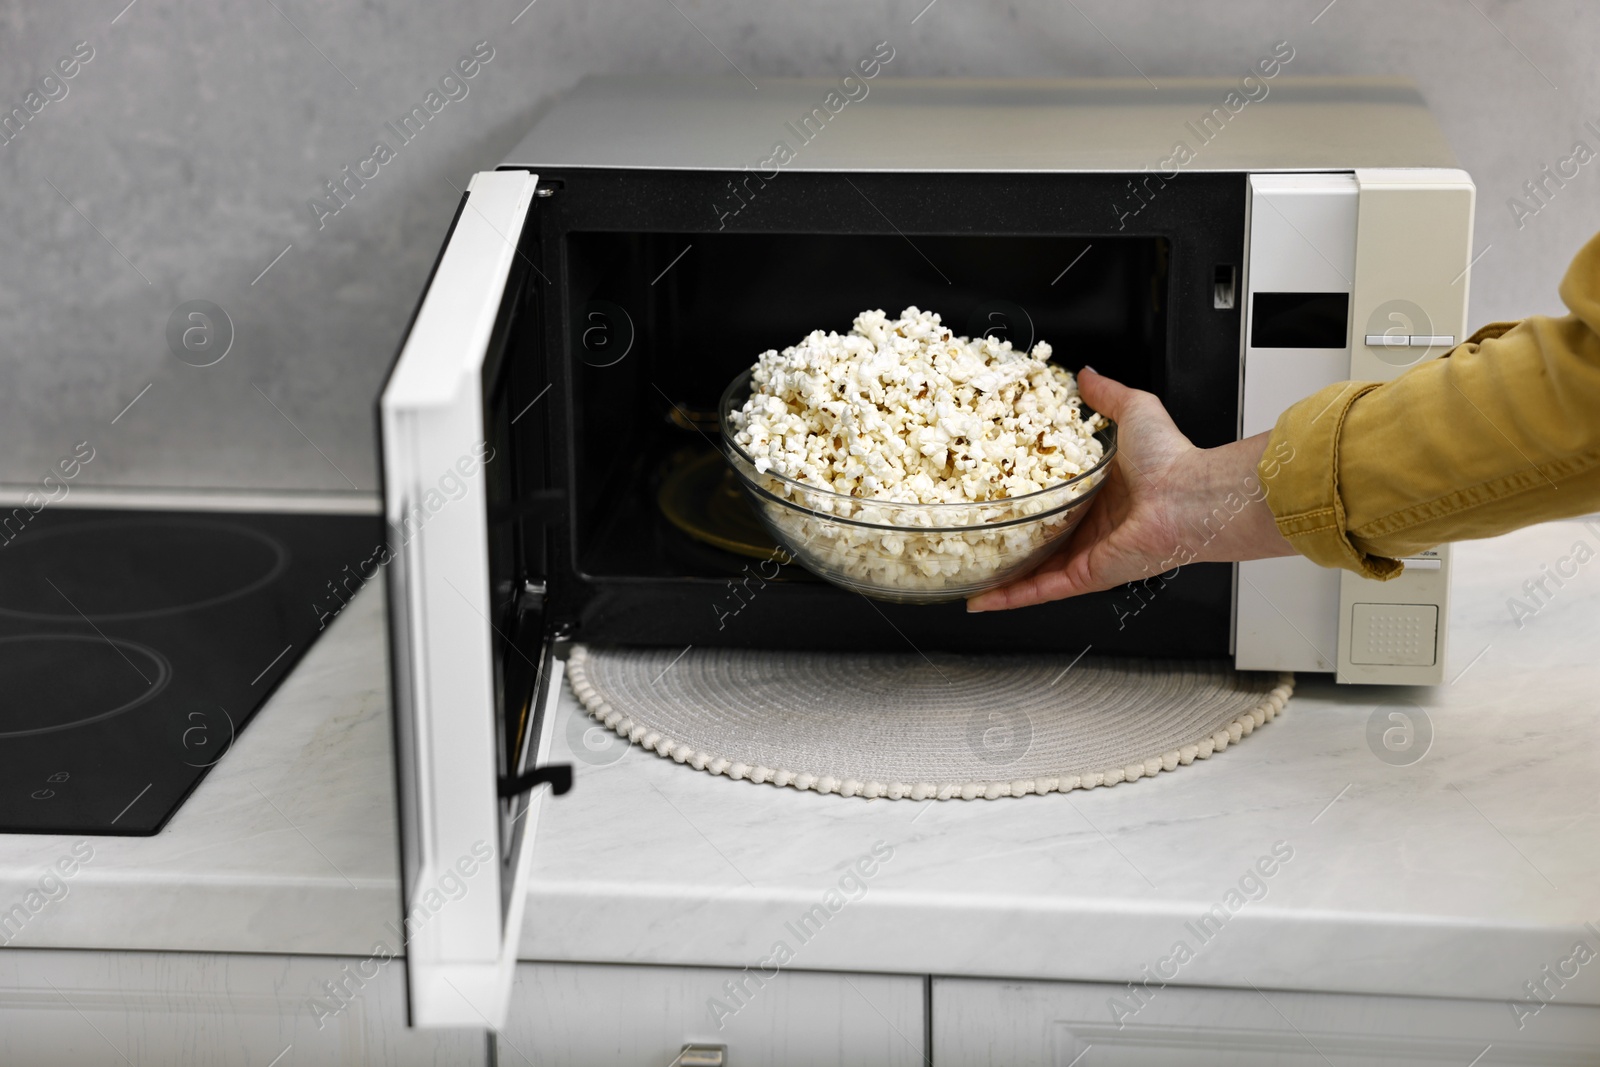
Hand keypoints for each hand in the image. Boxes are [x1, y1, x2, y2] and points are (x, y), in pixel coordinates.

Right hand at [965, 368, 1293, 611]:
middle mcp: (1095, 526)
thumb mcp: (1133, 411)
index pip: (1056, 498)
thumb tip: (1086, 376)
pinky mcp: (1086, 575)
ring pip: (1034, 570)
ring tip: (968, 574)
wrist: (1188, 497)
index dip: (1026, 494)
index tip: (996, 487)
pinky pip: (1042, 590)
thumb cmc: (1170, 460)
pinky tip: (983, 601)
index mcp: (1103, 493)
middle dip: (1008, 539)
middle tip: (973, 532)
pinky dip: (1012, 597)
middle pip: (1041, 538)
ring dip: (1001, 575)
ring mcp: (1088, 554)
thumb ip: (1106, 396)